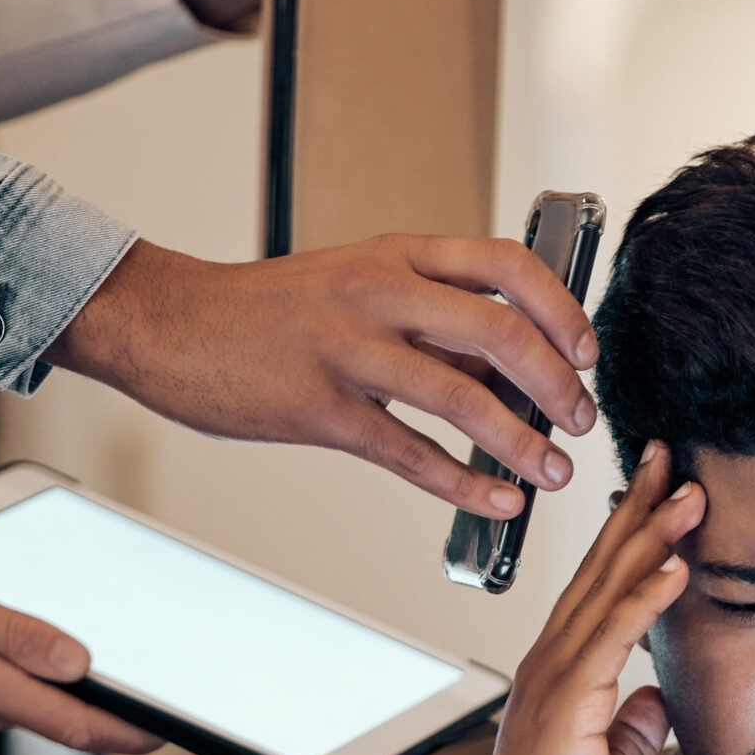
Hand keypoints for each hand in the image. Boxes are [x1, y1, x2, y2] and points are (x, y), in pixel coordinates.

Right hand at [44, 236, 599, 519]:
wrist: (167, 324)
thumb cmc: (268, 313)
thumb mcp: (358, 287)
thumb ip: (431, 322)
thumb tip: (513, 371)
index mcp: (396, 254)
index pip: (506, 264)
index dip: (561, 309)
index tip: (586, 351)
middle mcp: (379, 292)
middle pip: (500, 329)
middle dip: (557, 383)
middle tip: (580, 421)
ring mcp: (347, 349)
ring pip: (463, 395)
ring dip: (521, 442)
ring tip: (551, 473)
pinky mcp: (319, 409)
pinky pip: (410, 453)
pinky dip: (465, 482)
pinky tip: (497, 500)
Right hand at [461, 442, 701, 754]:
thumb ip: (633, 727)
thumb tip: (658, 700)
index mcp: (564, 671)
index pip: (601, 584)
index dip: (632, 531)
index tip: (661, 488)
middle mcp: (553, 661)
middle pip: (601, 566)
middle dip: (639, 507)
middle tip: (671, 455)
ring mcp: (556, 678)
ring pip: (608, 588)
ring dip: (652, 536)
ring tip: (690, 493)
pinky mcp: (568, 704)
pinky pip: (611, 637)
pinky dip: (643, 597)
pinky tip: (673, 566)